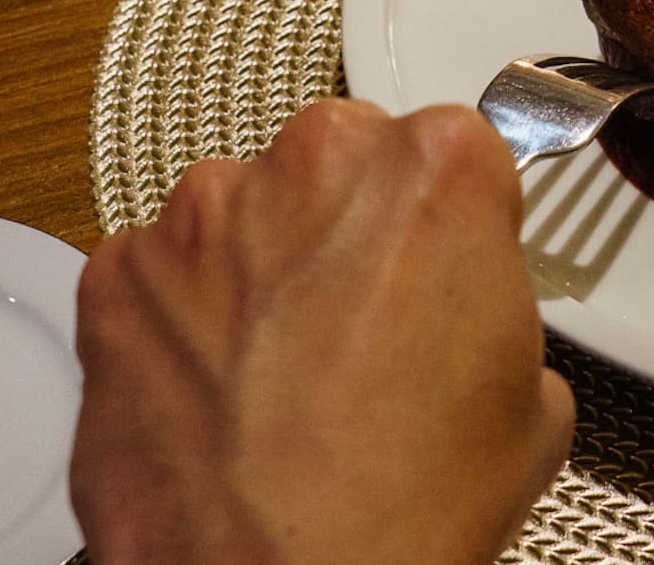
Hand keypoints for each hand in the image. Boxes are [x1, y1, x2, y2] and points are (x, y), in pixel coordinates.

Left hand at [70, 99, 573, 564]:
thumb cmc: (407, 503)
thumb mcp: (534, 400)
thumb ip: (491, 308)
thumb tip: (459, 322)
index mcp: (437, 168)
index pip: (455, 150)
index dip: (452, 218)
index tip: (446, 262)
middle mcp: (316, 162)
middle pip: (342, 161)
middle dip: (351, 226)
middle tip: (367, 323)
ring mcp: (204, 213)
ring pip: (245, 208)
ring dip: (262, 264)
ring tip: (283, 370)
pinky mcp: (119, 275)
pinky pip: (160, 270)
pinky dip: (181, 315)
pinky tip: (217, 389)